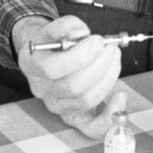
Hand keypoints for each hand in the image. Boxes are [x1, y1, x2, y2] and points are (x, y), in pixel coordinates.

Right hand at [13, 15, 123, 138]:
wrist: (47, 56)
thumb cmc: (55, 42)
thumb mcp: (54, 27)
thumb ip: (67, 25)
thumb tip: (82, 33)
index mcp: (32, 65)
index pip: (53, 69)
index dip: (81, 55)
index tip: (98, 40)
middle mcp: (42, 89)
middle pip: (72, 86)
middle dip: (99, 65)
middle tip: (110, 48)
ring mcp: (57, 105)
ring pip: (86, 100)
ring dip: (108, 78)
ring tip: (114, 57)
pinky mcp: (72, 115)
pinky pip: (90, 127)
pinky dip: (108, 116)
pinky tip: (120, 96)